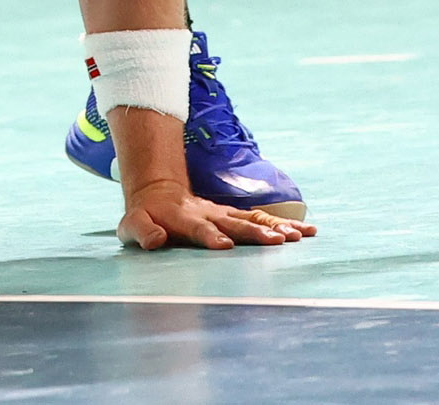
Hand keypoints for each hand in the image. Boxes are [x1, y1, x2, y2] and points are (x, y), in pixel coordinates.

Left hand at [120, 177, 313, 250]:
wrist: (157, 192)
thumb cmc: (144, 216)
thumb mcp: (132, 224)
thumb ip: (142, 231)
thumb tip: (154, 240)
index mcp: (184, 220)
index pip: (200, 230)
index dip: (211, 237)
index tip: (225, 246)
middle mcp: (210, 215)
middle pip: (235, 224)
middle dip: (255, 233)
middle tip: (278, 241)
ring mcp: (225, 215)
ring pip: (254, 220)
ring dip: (277, 228)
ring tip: (300, 236)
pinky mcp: (236, 217)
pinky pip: (262, 220)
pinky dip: (284, 225)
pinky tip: (307, 232)